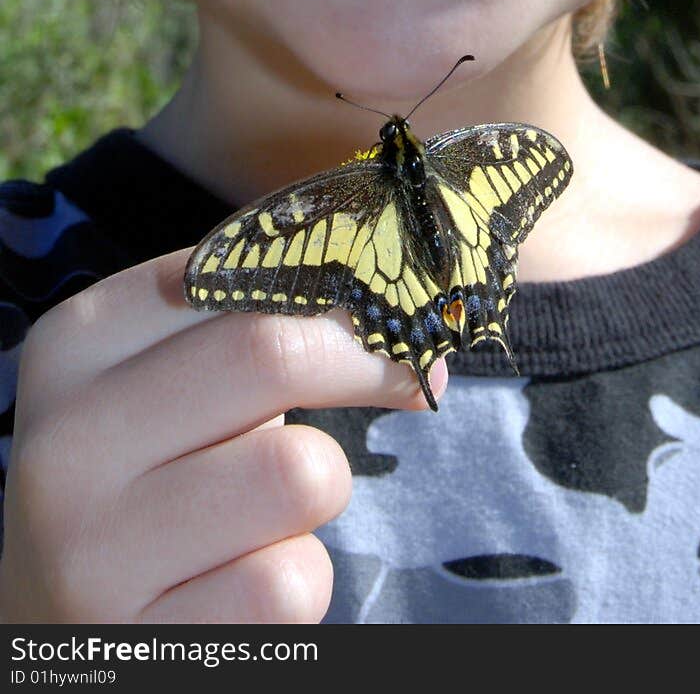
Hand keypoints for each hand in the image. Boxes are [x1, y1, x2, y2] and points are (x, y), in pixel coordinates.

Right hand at [0, 248, 446, 622]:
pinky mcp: (145, 647)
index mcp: (73, 345)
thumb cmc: (145, 480)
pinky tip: (239, 584)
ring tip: (268, 509)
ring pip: (301, 474)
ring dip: (321, 491)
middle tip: (409, 378)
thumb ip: (254, 321)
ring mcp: (93, 553)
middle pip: (272, 354)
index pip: (237, 274)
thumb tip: (413, 316)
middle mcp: (67, 443)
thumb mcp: (164, 380)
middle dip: (367, 364)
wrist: (64, 634)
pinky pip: (292, 583)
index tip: (390, 306)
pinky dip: (298, 581)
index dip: (338, 284)